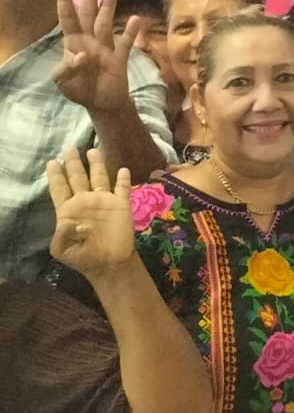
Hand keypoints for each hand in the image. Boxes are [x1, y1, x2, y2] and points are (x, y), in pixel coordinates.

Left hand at [47, 149, 135, 277]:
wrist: (109, 264)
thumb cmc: (83, 258)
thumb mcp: (62, 249)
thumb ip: (61, 233)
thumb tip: (69, 220)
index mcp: (68, 210)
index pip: (60, 188)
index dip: (56, 175)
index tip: (52, 162)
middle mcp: (85, 201)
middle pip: (78, 177)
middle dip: (73, 163)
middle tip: (69, 148)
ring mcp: (104, 202)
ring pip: (99, 177)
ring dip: (96, 164)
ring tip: (92, 150)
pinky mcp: (121, 205)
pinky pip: (122, 188)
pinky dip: (123, 179)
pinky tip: (123, 169)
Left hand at [52, 0, 136, 114]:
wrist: (101, 104)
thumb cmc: (79, 90)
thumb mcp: (63, 82)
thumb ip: (67, 68)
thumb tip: (82, 55)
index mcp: (73, 44)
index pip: (68, 18)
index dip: (65, 1)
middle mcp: (89, 40)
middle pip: (89, 14)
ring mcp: (106, 47)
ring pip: (106, 22)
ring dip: (109, 6)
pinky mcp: (120, 57)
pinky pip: (125, 43)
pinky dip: (130, 32)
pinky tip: (135, 20)